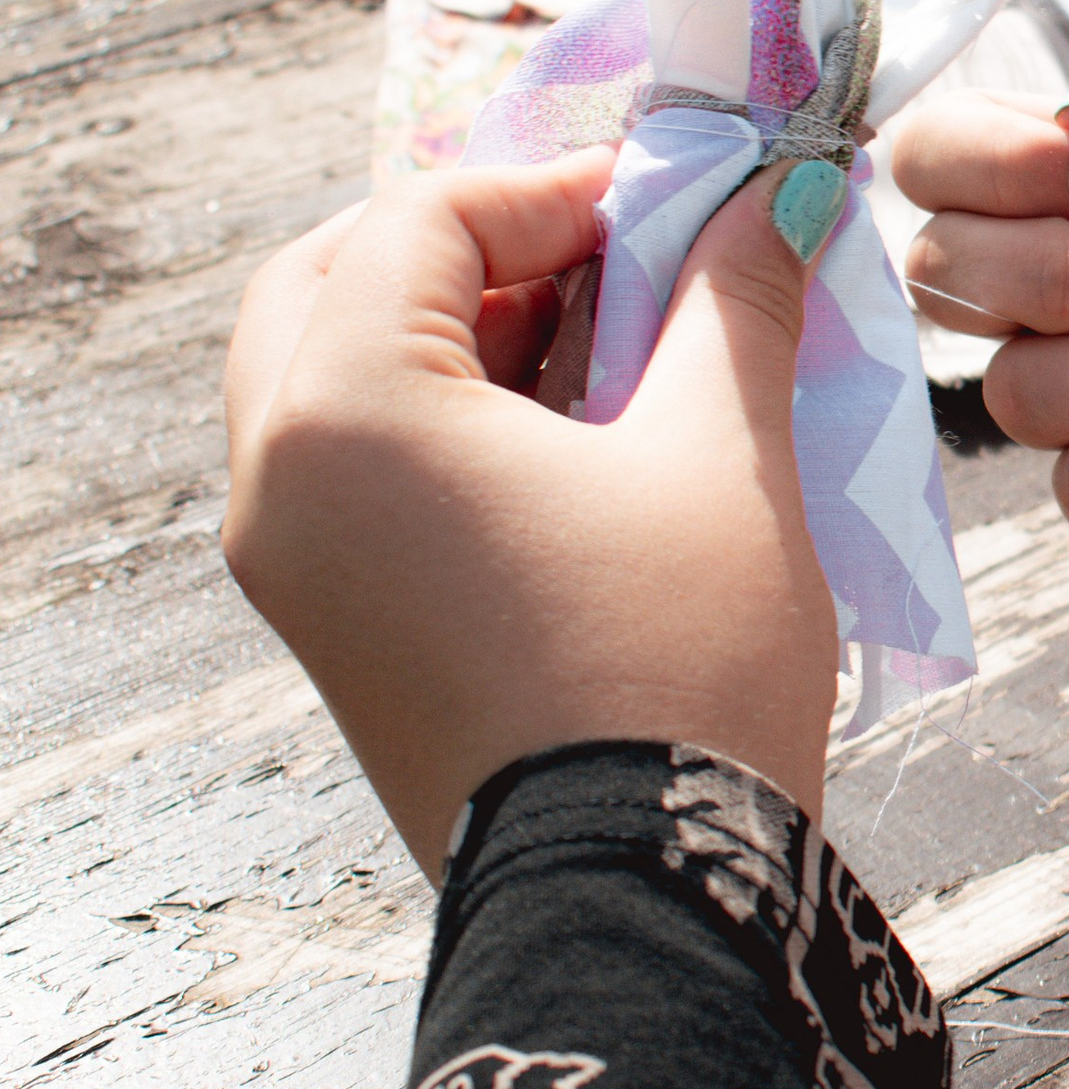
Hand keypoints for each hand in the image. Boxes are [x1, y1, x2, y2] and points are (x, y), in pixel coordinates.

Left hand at [223, 152, 842, 872]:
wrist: (645, 899)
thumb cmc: (678, 666)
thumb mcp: (723, 454)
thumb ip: (732, 299)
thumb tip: (768, 198)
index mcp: (346, 414)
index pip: (424, 218)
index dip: (558, 190)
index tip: (675, 207)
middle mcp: (280, 481)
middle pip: (340, 281)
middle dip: (478, 249)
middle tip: (611, 261)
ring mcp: (293, 565)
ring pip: (336, 374)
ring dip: (460, 330)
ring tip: (609, 348)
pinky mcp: (335, 627)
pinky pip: (357, 469)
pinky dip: (445, 419)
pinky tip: (578, 440)